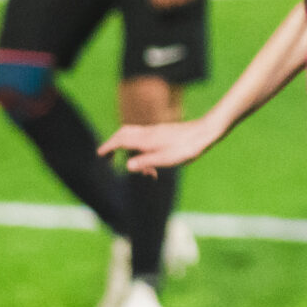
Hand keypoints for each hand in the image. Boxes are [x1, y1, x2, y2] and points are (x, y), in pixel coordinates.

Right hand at [100, 116, 221, 173]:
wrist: (206, 132)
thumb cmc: (188, 147)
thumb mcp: (167, 159)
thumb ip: (146, 162)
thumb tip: (127, 166)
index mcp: (146, 139)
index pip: (120, 140)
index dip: (108, 147)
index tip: (99, 155)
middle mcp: (148, 133)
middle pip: (123, 134)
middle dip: (113, 145)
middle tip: (108, 159)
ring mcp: (156, 132)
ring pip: (134, 138)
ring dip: (131, 152)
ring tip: (147, 174)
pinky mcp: (164, 134)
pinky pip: (145, 140)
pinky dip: (142, 151)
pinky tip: (156, 166)